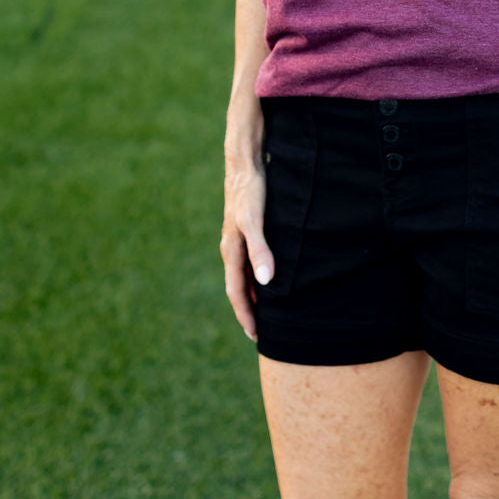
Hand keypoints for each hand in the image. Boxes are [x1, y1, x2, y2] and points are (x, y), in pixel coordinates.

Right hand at [220, 161, 274, 341]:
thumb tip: (265, 282)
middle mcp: (231, 248)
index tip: (255, 335)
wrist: (244, 163)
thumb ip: (260, 250)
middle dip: (247, 310)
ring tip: (265, 312)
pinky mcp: (245, 229)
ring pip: (243, 274)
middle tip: (260, 332)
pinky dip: (256, 276)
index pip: (236, 292)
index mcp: (231, 251)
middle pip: (238, 287)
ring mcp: (237, 239)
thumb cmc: (250, 191)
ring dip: (252, 294)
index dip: (246, 314)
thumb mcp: (255, 222)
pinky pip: (249, 261)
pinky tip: (268, 277)